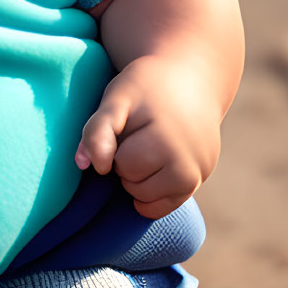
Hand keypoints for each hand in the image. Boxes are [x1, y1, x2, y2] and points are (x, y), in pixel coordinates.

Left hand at [74, 55, 221, 218]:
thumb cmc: (146, 89)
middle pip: (132, 182)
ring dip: (136, 180)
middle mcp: (186, 156)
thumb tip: (86, 166)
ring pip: (146, 199)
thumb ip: (97, 129)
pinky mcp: (201, 179)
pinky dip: (152, 197)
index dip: (112, 146)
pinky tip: (150, 173)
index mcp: (164, 133)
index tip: (121, 125)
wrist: (189, 80)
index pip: (120, 163)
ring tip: (144, 149)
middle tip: (136, 135)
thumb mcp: (117, 97)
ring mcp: (198, 170)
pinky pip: (166, 207)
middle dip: (124, 163)